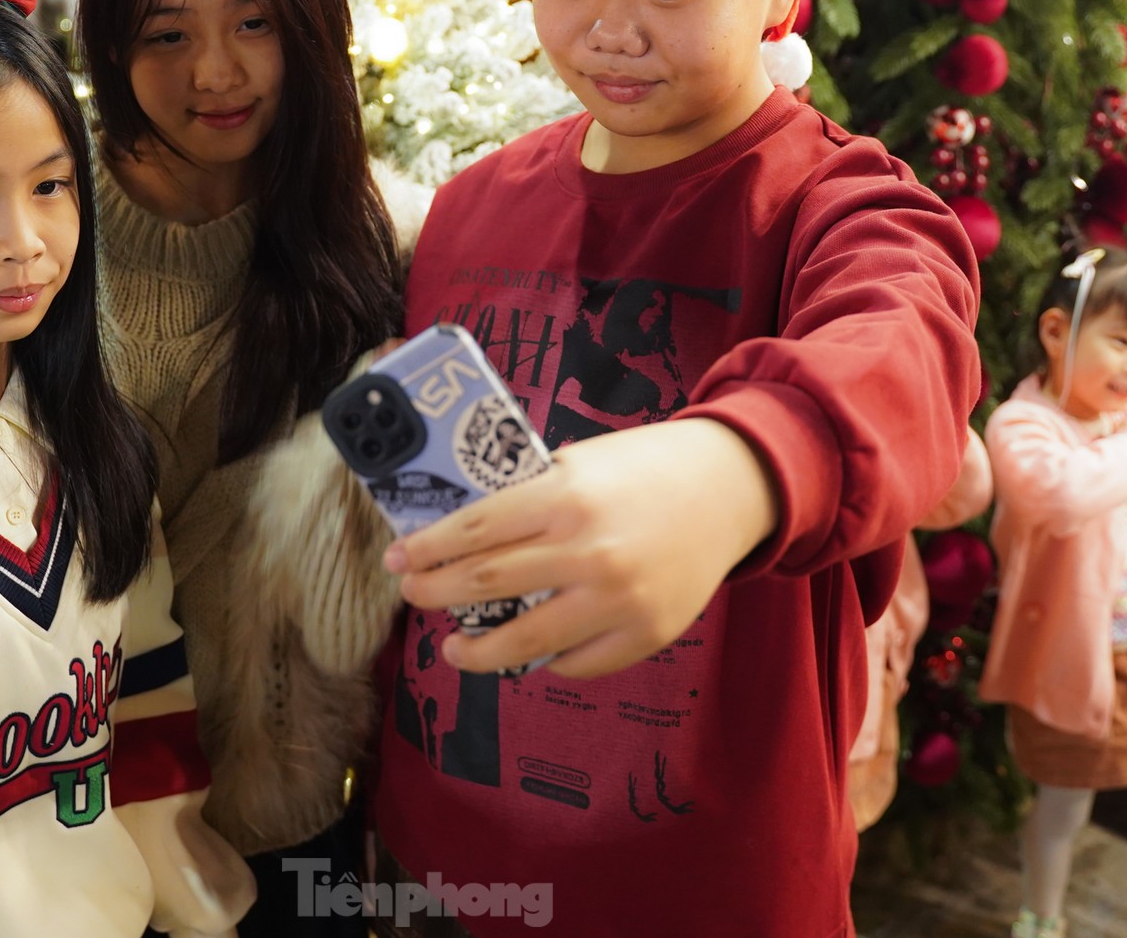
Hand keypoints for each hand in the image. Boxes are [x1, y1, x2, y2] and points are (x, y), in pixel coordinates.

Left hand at [386, 418, 776, 677]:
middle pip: (487, 584)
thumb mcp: (578, 462)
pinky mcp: (646, 634)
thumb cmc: (644, 468)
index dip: (427, 548)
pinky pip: (576, 663)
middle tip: (412, 594)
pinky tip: (529, 652)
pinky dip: (546, 661)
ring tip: (454, 647)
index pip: (474, 530)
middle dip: (436, 592)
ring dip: (477, 649)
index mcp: (565, 497)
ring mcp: (618, 600)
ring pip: (524, 641)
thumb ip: (528, 497)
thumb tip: (461, 534)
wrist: (727, 489)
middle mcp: (588, 552)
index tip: (398, 558)